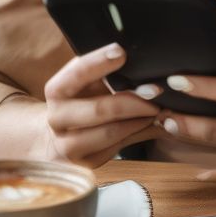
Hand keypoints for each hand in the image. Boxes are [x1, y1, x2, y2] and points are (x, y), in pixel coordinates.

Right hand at [42, 43, 161, 167]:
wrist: (60, 137)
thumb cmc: (81, 102)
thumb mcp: (87, 85)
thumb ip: (107, 74)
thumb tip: (143, 62)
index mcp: (57, 90)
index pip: (77, 73)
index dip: (99, 62)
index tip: (121, 52)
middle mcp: (57, 118)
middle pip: (99, 109)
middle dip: (132, 100)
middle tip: (156, 91)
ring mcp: (68, 145)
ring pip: (110, 132)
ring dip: (139, 120)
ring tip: (158, 109)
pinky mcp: (85, 163)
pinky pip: (118, 148)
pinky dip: (139, 134)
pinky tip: (152, 124)